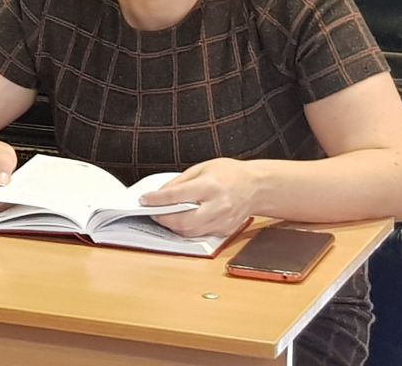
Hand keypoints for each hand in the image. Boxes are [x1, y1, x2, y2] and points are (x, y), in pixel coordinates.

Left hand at [138, 158, 257, 236]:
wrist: (257, 186)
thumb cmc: (231, 174)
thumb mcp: (202, 168)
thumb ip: (180, 182)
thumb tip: (161, 194)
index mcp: (211, 186)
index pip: (177, 196)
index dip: (157, 200)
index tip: (145, 200)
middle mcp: (218, 206)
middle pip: (183, 221)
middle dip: (163, 219)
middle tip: (152, 212)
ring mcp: (222, 221)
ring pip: (190, 232)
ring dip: (173, 227)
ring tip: (165, 217)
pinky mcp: (224, 231)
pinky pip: (200, 234)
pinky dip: (188, 229)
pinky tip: (182, 221)